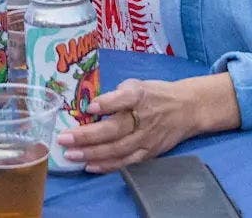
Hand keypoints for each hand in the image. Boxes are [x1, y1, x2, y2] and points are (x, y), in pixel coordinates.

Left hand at [56, 75, 236, 172]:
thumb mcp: (138, 84)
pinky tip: (89, 166)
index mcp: (140, 95)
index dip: (106, 104)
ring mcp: (146, 138)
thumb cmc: (156, 94)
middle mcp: (143, 118)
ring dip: (92, 154)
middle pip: (114, 129)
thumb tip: (92, 105)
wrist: (187, 108)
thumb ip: (117, 94)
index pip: (123, 99)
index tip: (88, 107)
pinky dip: (107, 166)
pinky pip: (126, 162)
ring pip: (117, 149)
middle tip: (64, 139)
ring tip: (71, 155)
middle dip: (87, 136)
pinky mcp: (149, 152)